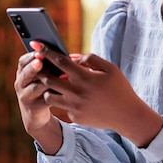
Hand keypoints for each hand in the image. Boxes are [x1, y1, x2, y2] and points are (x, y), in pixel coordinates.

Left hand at [25, 42, 162, 147]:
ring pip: (49, 96)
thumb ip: (90, 59)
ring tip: (51, 83)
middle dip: (40, 71)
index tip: (36, 45)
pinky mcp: (75, 117)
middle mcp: (77, 92)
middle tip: (37, 66)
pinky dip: (62, 101)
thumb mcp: (110, 69)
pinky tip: (68, 98)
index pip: (60, 61)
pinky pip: (62, 107)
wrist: (127, 115)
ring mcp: (75, 107)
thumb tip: (72, 57)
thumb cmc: (119, 89)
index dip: (46, 52)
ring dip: (48, 88)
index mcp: (85, 77)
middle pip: (48, 79)